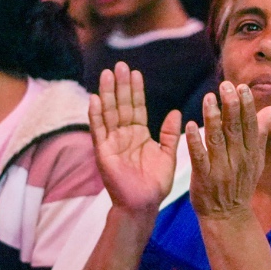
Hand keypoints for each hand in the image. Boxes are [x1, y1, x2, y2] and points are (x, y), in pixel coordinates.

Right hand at [90, 63, 181, 215]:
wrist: (144, 204)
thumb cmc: (155, 184)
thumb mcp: (167, 155)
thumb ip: (170, 134)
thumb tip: (175, 111)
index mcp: (139, 134)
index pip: (137, 107)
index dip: (136, 90)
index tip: (136, 72)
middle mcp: (124, 135)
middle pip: (121, 105)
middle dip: (120, 85)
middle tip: (120, 65)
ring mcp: (112, 142)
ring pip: (109, 113)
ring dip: (107, 93)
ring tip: (107, 74)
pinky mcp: (103, 152)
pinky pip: (99, 131)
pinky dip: (96, 115)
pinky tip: (95, 99)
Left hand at [186, 82, 270, 222]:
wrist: (227, 217)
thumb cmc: (240, 185)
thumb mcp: (255, 161)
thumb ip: (260, 135)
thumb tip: (270, 110)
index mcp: (251, 154)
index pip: (250, 125)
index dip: (246, 106)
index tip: (241, 87)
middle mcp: (238, 160)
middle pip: (235, 129)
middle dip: (231, 106)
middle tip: (225, 85)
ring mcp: (221, 169)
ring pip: (217, 140)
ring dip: (212, 118)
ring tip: (208, 98)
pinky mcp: (204, 178)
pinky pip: (199, 157)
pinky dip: (195, 141)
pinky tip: (190, 126)